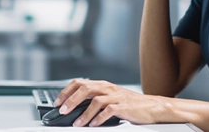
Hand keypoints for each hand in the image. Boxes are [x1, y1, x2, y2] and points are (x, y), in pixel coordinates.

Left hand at [54, 79, 168, 126]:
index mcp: (102, 85)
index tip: (57, 103)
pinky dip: (99, 118)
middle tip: (63, 111)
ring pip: (95, 101)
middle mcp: (107, 88)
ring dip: (83, 113)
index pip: (79, 83)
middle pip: (84, 89)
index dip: (66, 92)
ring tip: (77, 124)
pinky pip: (108, 111)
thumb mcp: (109, 98)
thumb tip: (73, 108)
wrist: (151, 107)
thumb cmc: (129, 104)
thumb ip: (94, 100)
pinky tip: (93, 125)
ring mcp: (115, 96)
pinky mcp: (123, 106)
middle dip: (71, 101)